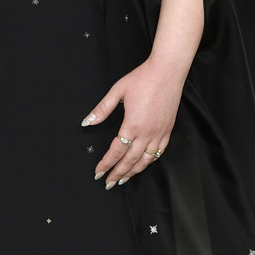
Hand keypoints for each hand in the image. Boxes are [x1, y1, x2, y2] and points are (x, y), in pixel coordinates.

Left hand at [83, 57, 183, 188]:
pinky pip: (158, 152)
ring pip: (145, 160)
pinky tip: (143, 164)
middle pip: (130, 161)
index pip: (116, 151)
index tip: (98, 172)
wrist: (168, 71)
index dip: (106, 164)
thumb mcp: (118, 91)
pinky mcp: (168, 130)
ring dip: (133, 172)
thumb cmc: (143, 78)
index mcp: (132, 125)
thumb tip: (87, 122)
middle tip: (108, 183)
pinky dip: (149, 162)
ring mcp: (159, 133)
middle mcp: (146, 133)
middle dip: (118, 174)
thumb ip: (102, 109)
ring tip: (123, 179)